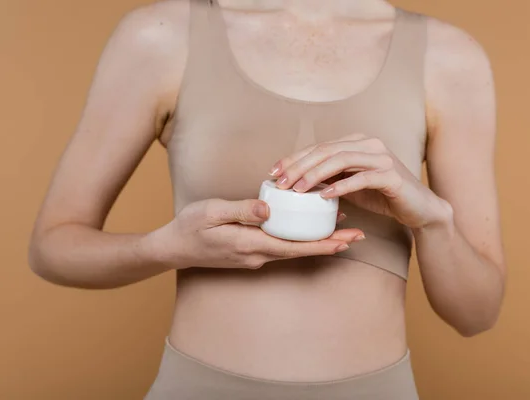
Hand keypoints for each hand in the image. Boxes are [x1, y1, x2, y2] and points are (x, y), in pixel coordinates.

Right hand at [147, 198, 363, 269]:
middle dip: (330, 243)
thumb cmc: (189, 227)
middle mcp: (257, 255)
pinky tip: (306, 228)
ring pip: (292, 249)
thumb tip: (269, 209)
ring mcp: (254, 256)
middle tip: (357, 235)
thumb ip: (242, 209)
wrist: (172, 248)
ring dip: (317, 241)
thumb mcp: (212, 211)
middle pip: (300, 250)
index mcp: (250, 244)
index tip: (346, 240)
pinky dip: (299, 238)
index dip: (322, 244)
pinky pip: (281, 246)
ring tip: (341, 229)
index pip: (294, 247)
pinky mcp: (250, 252)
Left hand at [269, 134, 451, 228]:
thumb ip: (329, 177)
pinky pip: (361, 178)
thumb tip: (296, 181)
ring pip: (341, 160)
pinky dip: (341, 186)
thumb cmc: (382, 196)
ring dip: (315, 175)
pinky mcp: (391, 176)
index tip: (273, 172)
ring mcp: (381, 158)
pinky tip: (324, 195)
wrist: (418, 209)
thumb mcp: (350, 184)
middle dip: (299, 166)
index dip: (294, 158)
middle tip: (280, 183)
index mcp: (357, 142)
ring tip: (297, 190)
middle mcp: (369, 144)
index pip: (320, 147)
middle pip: (326, 150)